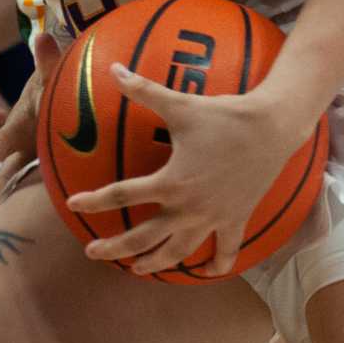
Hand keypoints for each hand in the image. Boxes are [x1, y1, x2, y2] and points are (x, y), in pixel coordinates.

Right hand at [0, 31, 59, 232]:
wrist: (65, 79)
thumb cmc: (56, 75)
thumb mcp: (52, 69)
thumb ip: (47, 58)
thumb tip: (42, 36)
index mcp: (22, 126)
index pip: (2, 143)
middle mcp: (25, 145)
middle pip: (6, 177)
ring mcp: (36, 156)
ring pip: (21, 186)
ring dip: (10, 208)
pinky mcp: (51, 162)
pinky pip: (46, 185)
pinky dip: (40, 205)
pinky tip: (47, 230)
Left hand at [63, 63, 315, 276]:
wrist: (272, 128)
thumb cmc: (224, 115)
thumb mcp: (180, 103)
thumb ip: (143, 90)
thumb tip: (112, 69)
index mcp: (171, 182)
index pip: (123, 195)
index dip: (94, 200)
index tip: (72, 204)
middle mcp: (189, 207)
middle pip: (145, 237)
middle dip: (116, 248)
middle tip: (92, 252)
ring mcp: (213, 218)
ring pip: (179, 251)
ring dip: (155, 262)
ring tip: (137, 269)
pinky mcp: (235, 220)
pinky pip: (224, 251)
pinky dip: (214, 266)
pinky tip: (204, 273)